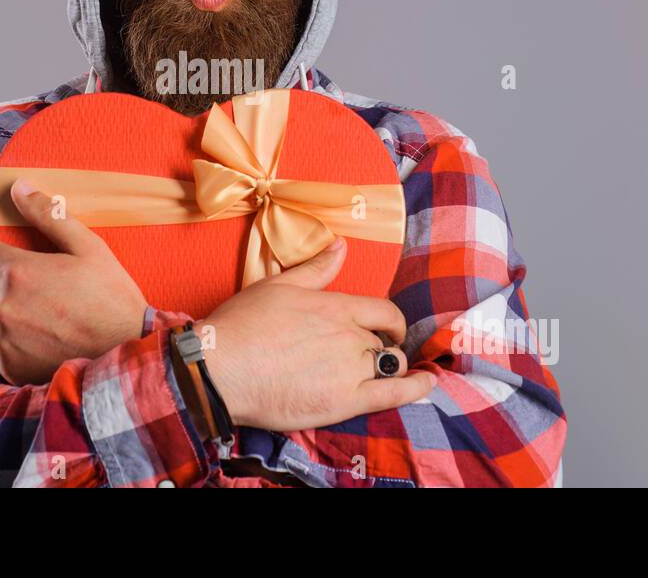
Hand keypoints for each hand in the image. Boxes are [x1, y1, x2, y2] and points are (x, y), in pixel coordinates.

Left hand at [0, 177, 148, 384]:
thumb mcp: (88, 247)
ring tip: (27, 308)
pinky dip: (5, 338)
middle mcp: (2, 307)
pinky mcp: (9, 365)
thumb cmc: (111, 297)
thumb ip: (49, 215)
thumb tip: (18, 187)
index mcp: (18, 272)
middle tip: (20, 279)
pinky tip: (34, 335)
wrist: (126, 351)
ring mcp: (3, 340)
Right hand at [197, 236, 435, 431]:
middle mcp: (350, 335)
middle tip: (367, 356)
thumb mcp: (278, 285)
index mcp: (336, 306)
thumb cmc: (242, 325)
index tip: (388, 328)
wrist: (221, 368)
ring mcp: (350, 369)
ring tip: (383, 373)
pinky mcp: (345, 401)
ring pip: (391, 365)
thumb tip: (341, 245)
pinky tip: (426, 385)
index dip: (391, 320)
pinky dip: (415, 389)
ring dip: (391, 367)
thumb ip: (316, 268)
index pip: (383, 309)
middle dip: (380, 347)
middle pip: (384, 340)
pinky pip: (393, 394)